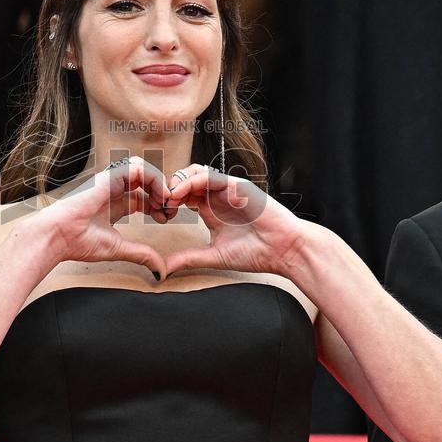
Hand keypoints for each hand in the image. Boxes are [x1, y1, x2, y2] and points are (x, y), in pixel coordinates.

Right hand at [35, 156, 173, 278]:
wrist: (58, 236)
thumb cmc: (79, 242)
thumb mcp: (119, 249)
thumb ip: (141, 255)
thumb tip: (161, 270)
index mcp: (114, 205)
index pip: (143, 197)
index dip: (158, 205)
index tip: (166, 219)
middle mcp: (113, 190)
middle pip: (146, 181)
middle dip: (162, 193)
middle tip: (170, 210)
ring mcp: (111, 181)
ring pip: (143, 169)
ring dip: (159, 182)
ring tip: (164, 201)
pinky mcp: (109, 176)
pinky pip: (138, 168)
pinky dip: (154, 179)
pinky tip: (158, 196)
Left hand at [161, 165, 303, 278]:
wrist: (283, 250)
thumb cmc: (255, 252)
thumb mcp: (213, 256)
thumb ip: (188, 258)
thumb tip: (162, 270)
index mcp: (209, 209)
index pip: (181, 195)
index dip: (166, 201)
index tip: (158, 216)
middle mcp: (216, 195)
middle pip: (184, 179)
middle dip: (168, 189)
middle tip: (159, 205)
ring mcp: (227, 188)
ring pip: (194, 172)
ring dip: (177, 182)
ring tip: (168, 199)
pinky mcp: (237, 185)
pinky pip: (209, 176)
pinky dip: (191, 182)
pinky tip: (180, 195)